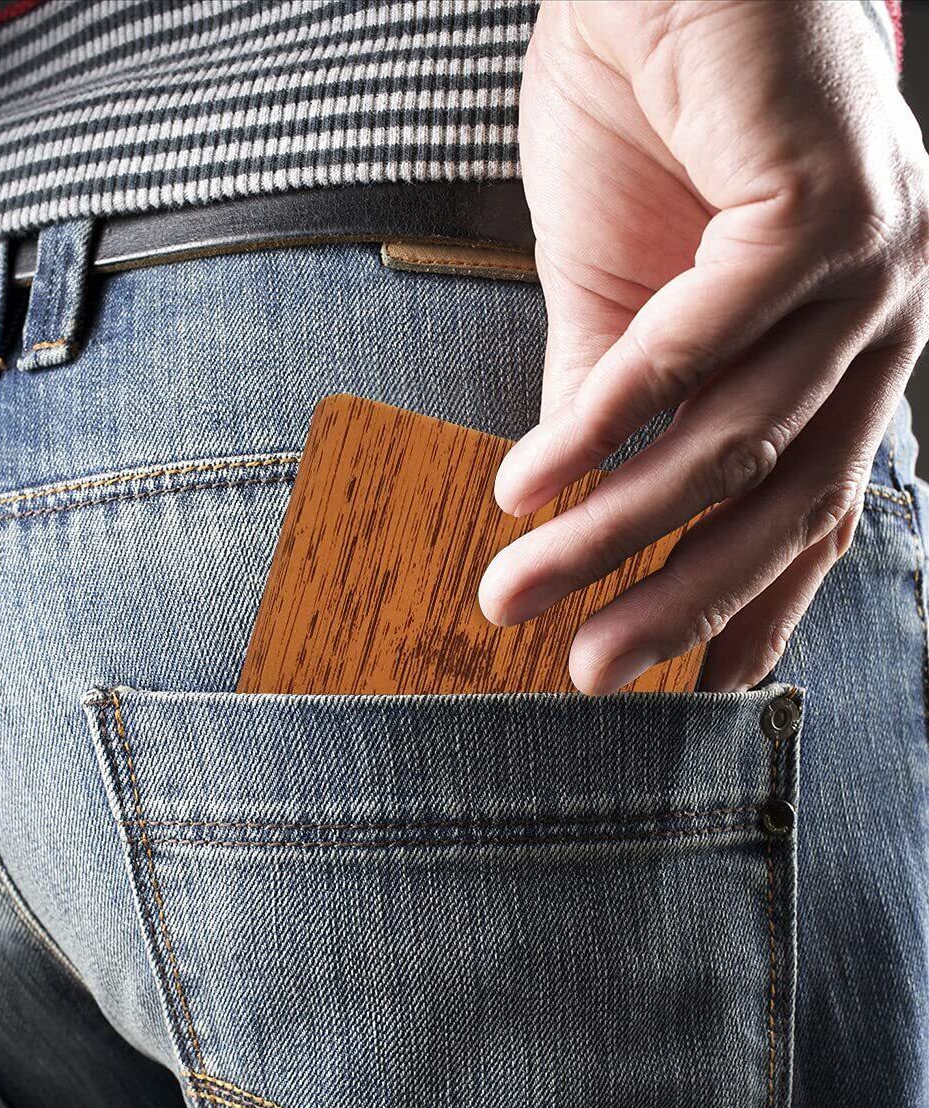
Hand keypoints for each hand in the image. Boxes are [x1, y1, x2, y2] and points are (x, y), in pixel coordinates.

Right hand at [479, 0, 928, 692]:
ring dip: (614, 528)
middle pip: (782, 501)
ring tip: (517, 586)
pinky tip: (532, 483)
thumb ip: (609, 416)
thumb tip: (567, 527)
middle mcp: (884, 319)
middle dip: (673, 602)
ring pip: (736, 440)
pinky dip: (607, 422)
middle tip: (584, 673)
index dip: (748, 610)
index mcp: (848, 350)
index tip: (678, 693)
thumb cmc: (647, 121)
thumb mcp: (618, 302)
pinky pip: (702, 346)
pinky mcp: (825, 206)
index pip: (813, 513)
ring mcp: (873, 264)